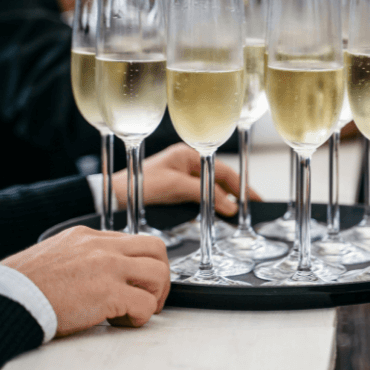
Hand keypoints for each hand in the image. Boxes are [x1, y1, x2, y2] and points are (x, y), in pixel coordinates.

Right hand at [0, 226, 169, 336]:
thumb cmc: (22, 285)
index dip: (140, 263)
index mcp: (87, 236)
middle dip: (160, 274)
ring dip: (155, 295)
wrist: (7, 299)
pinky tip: (122, 322)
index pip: (133, 240)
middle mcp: (102, 247)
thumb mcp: (53, 253)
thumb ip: (80, 256)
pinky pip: (145, 304)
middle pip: (156, 248)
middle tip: (150, 294)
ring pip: (158, 273)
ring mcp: (108, 268)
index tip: (136, 280)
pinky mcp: (108, 293)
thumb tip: (96, 270)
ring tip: (137, 309)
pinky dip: (141, 317)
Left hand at [111, 143, 260, 216]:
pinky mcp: (175, 188)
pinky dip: (208, 204)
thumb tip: (229, 205)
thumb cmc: (141, 185)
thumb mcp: (176, 187)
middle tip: (249, 208)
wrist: (117, 195)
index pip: (222, 169)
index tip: (252, 198)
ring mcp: (181, 175)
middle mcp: (186, 162)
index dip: (239, 185)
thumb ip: (204, 193)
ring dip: (221, 200)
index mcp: (188, 154)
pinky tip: (215, 214)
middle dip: (233, 193)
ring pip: (209, 188)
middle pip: (218, 179)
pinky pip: (199, 196)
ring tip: (235, 214)